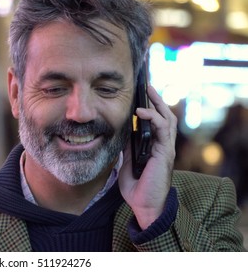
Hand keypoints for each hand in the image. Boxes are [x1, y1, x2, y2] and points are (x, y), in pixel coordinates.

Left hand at [118, 85, 176, 229]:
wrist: (143, 205)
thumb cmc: (137, 187)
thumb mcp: (126, 163)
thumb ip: (127, 148)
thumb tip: (121, 134)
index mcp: (154, 147)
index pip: (156, 122)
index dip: (151, 108)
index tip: (141, 95)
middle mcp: (163, 145)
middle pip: (165, 116)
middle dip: (157, 100)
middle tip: (148, 85)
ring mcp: (166, 148)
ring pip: (168, 119)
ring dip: (158, 103)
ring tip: (149, 90)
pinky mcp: (165, 152)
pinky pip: (163, 129)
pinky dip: (154, 118)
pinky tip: (143, 111)